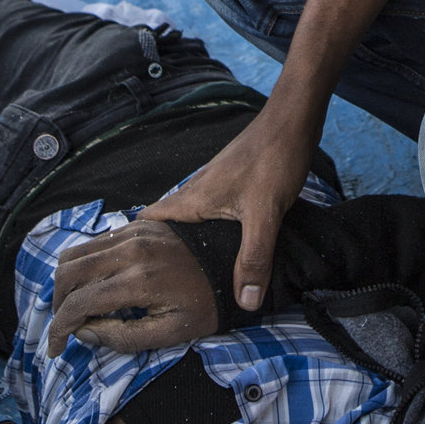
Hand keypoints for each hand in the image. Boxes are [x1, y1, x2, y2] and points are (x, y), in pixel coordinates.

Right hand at [46, 219, 218, 353]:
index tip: (56, 349)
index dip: (59, 330)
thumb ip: (124, 337)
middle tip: (66, 326)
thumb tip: (85, 332)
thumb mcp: (172, 333)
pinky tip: (98, 284)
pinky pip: (96, 242)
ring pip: (75, 253)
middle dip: (57, 305)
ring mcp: (132, 232)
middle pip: (66, 273)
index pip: (78, 303)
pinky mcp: (138, 224)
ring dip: (67, 283)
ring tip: (76, 306)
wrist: (235, 264)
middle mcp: (129, 250)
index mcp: (138, 280)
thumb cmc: (208, 304)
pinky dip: (85, 265)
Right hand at [137, 108, 313, 312]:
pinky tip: (223, 243)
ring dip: (186, 239)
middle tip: (159, 282)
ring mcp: (215, 183)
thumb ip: (254, 258)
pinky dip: (208, 229)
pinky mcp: (233, 181)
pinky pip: (209, 210)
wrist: (294, 120)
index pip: (148, 219)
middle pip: (166, 222)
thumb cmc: (274, 159)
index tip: (130, 271)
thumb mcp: (265, 214)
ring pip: (189, 216)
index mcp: (194, 198)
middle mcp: (197, 189)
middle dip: (160, 249)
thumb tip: (244, 303)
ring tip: (188, 270)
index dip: (133, 243)